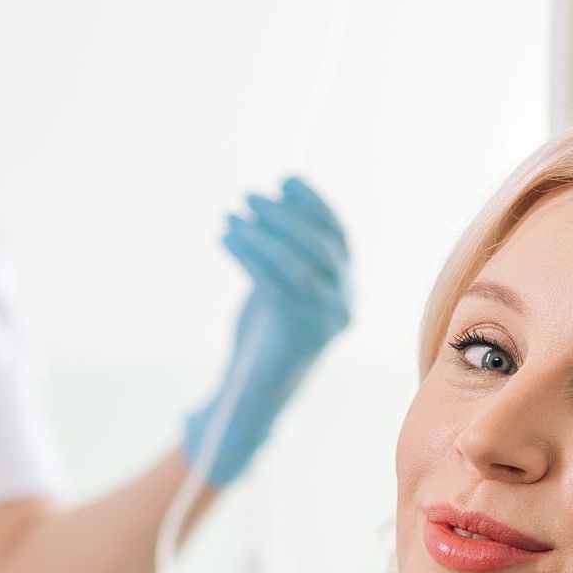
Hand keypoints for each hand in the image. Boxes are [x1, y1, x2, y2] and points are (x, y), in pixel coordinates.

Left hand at [182, 176, 352, 488]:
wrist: (256, 392)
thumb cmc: (264, 336)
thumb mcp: (279, 284)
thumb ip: (285, 249)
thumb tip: (277, 197)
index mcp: (346, 290)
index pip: (338, 236)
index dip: (313, 204)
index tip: (285, 181)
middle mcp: (344, 303)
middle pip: (320, 244)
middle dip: (284, 215)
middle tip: (248, 196)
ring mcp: (325, 318)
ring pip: (297, 260)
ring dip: (262, 231)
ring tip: (231, 216)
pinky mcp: (298, 330)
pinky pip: (273, 279)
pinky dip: (248, 253)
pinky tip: (226, 239)